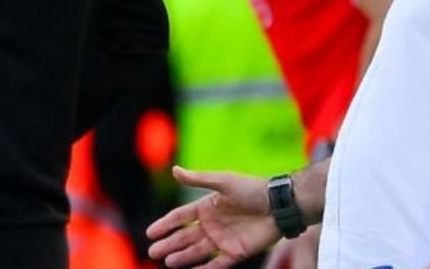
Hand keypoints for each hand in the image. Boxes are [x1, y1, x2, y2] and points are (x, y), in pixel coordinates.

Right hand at [147, 167, 280, 267]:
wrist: (279, 204)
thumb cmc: (253, 189)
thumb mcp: (224, 181)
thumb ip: (198, 179)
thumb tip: (174, 170)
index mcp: (208, 206)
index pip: (181, 217)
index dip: (166, 224)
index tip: (150, 232)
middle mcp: (213, 224)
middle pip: (185, 237)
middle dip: (169, 244)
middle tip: (153, 252)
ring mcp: (223, 239)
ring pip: (197, 251)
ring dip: (182, 257)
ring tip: (167, 262)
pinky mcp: (236, 252)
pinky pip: (216, 264)